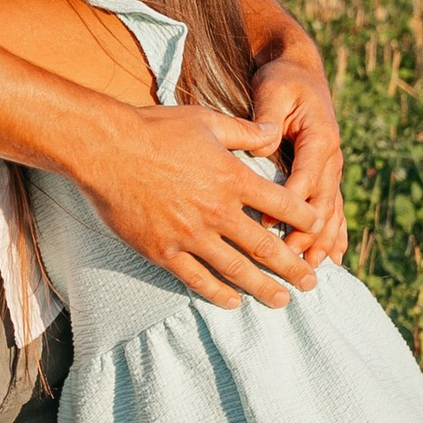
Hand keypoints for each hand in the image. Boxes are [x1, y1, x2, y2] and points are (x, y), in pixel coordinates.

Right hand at [79, 100, 328, 310]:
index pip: (282, 205)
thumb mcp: (206, 120)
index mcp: (231, 178)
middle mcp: (216, 211)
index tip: (318, 229)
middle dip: (292, 267)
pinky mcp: (163, 250)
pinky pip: (196, 279)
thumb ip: (245, 131)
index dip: (305, 218)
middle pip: (265, 247)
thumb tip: (275, 132)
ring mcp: (190, 235)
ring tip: (282, 299)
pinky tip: (233, 301)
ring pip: (236, 270)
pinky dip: (218, 293)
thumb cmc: (155, 128)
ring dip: (263, 288)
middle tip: (310, 283)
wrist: (105, 149)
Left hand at [248, 55, 347, 264]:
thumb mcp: (272, 91)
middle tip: (292, 259)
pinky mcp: (326, 174)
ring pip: (331, 210)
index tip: (266, 223)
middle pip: (322, 203)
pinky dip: (335, 233)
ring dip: (324, 240)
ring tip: (314, 267)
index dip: (288, 204)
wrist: (300, 71)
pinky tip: (335, 258)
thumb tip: (262, 148)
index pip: (305, 179)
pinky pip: (334, 207)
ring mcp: (332, 167)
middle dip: (309, 233)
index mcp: (319, 139)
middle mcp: (331, 157)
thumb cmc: (282, 81)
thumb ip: (266, 120)